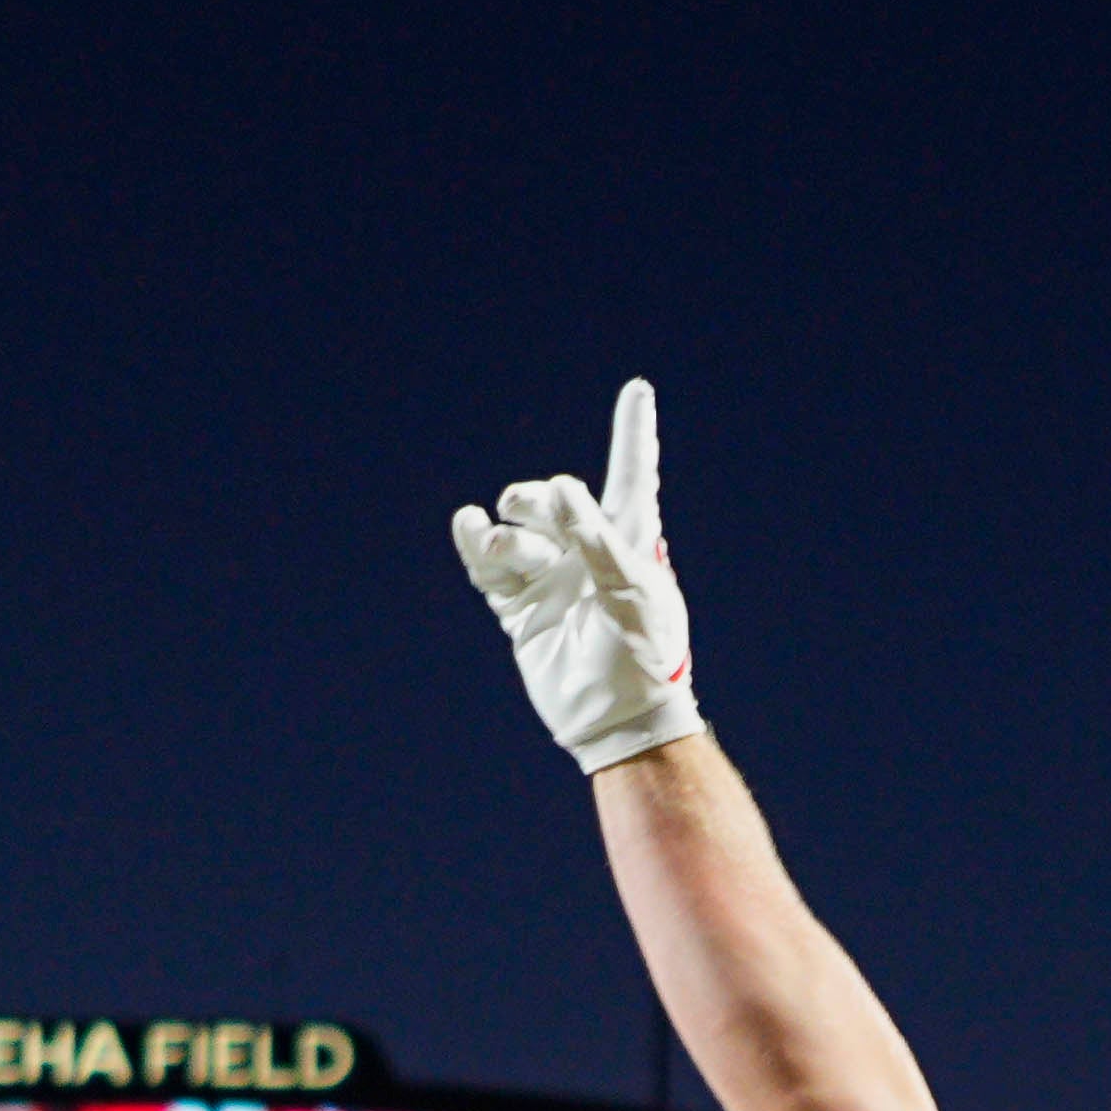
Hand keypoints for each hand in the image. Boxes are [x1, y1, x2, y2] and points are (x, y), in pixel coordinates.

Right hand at [454, 382, 701, 772]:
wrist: (615, 719)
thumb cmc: (643, 655)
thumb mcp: (633, 593)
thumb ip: (598, 540)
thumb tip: (562, 493)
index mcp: (632, 539)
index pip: (632, 474)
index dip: (634, 433)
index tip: (637, 390)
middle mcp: (588, 552)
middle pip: (553, 498)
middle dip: (537, 499)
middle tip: (538, 512)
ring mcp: (551, 578)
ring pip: (516, 530)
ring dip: (507, 532)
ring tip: (503, 547)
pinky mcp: (521, 606)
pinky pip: (489, 565)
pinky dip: (474, 543)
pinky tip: (467, 524)